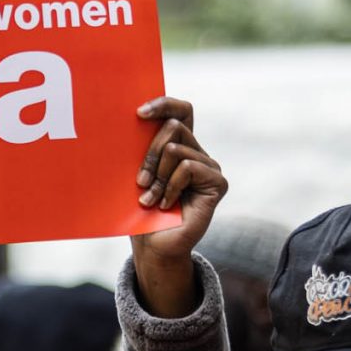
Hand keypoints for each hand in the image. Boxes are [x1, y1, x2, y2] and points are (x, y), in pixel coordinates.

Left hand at [127, 96, 224, 319]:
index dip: (163, 104)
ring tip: (150, 199)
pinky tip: (166, 204)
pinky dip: (171, 186)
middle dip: (149, 153)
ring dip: (157, 176)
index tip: (138, 113)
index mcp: (179, 145)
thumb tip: (133, 118)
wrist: (153, 246)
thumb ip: (142, 149)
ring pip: (177, 149)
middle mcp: (197, 152)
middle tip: (139, 180)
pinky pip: (188, 167)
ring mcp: (209, 167)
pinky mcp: (217, 182)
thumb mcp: (137, 174)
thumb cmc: (141, 212)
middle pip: (174, 127)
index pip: (181, 110)